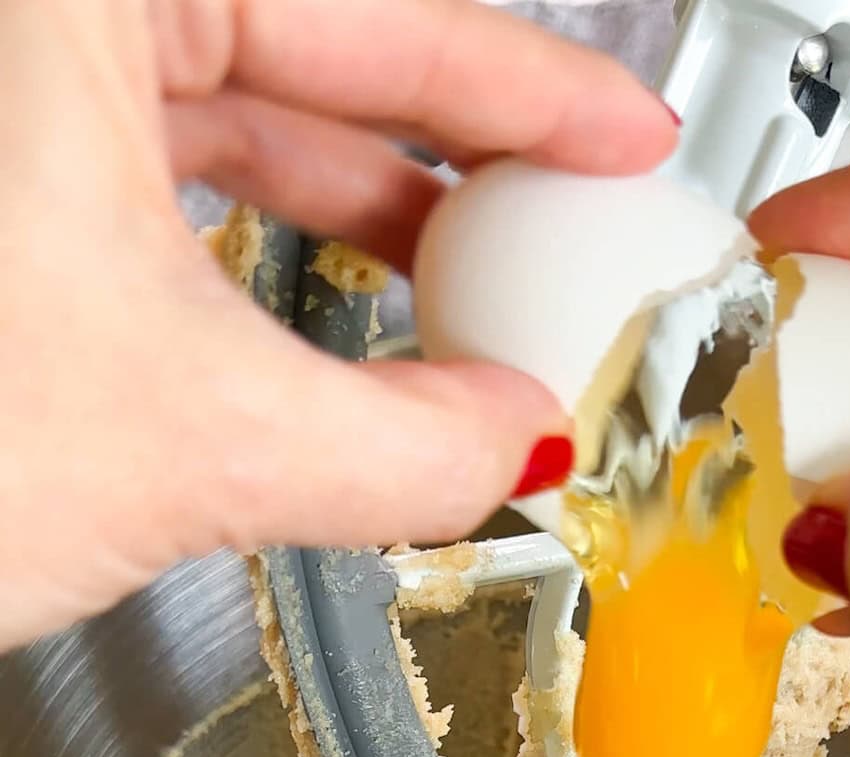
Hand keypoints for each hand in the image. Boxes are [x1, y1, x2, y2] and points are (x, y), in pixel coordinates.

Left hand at [0, 0, 675, 649]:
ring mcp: (12, 97)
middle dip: (450, 155)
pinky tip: (332, 319)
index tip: (617, 131)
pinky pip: (161, 181)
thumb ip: (402, 447)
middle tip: (558, 225)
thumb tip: (512, 441)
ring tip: (466, 295)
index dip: (525, 80)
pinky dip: (258, 256)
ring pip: (231, 113)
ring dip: (360, 217)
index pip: (369, 2)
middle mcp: (37, 23)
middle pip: (305, 45)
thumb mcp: (193, 442)